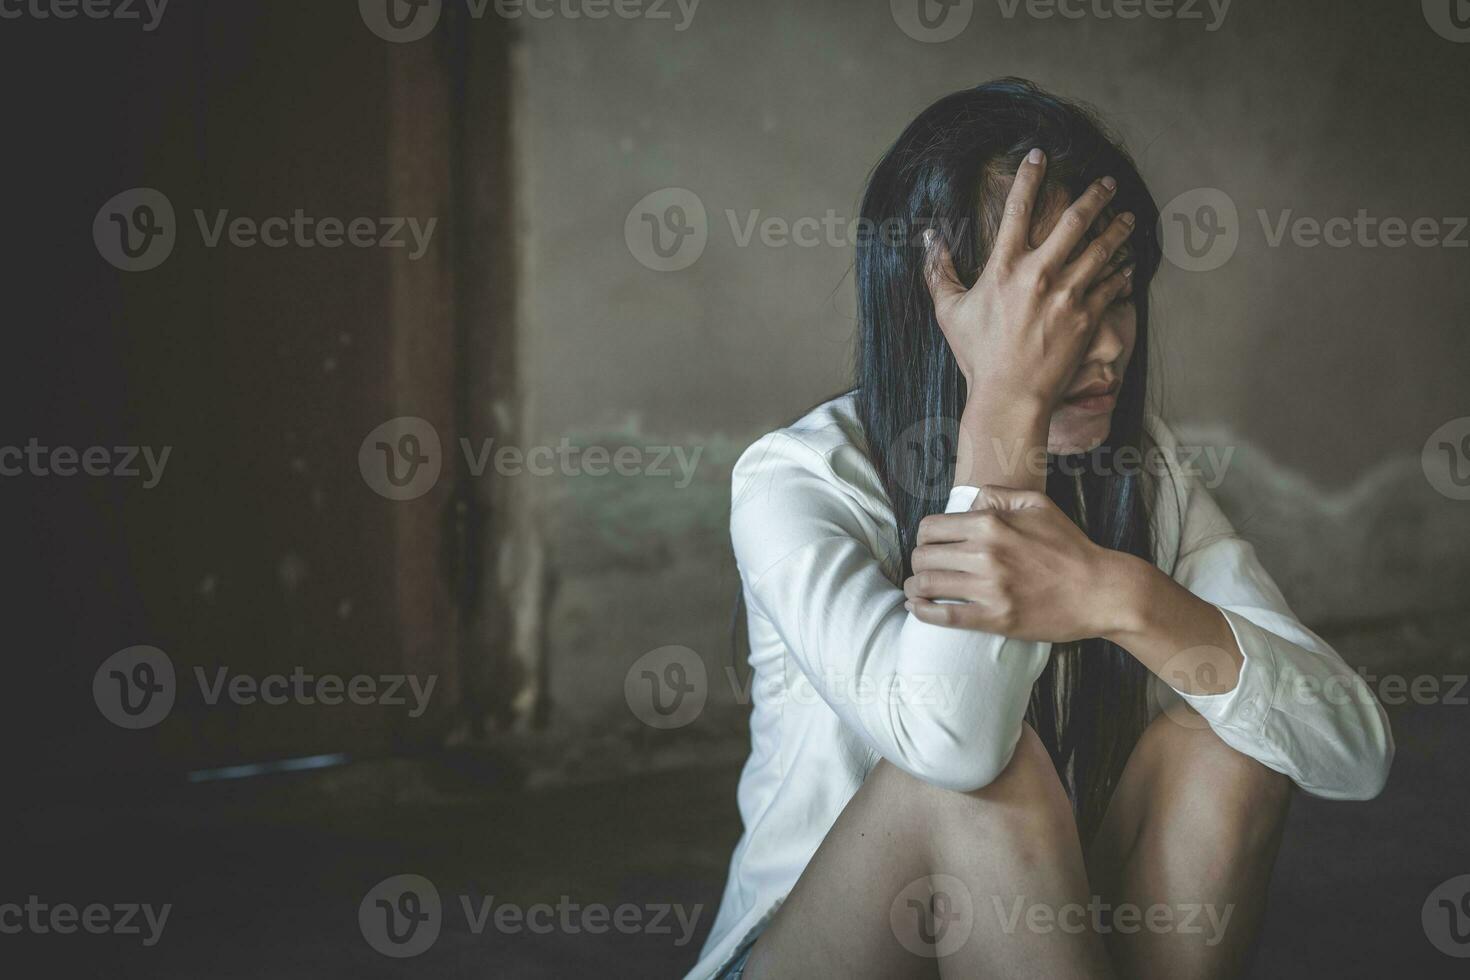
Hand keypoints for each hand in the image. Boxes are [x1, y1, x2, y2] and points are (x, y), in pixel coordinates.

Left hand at [903, 485, 1132, 641]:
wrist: (1100, 591)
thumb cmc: (1070, 546)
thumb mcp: (1038, 504)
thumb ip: (998, 495)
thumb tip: (969, 501)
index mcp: (990, 524)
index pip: (931, 528)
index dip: (925, 537)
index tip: (930, 546)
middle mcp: (985, 554)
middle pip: (923, 556)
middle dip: (918, 562)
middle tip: (924, 568)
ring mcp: (989, 588)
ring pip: (927, 585)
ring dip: (915, 587)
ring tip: (918, 589)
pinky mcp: (996, 618)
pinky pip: (943, 616)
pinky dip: (922, 612)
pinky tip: (918, 609)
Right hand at [924, 149, 1135, 410]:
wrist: (1009, 396)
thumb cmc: (977, 355)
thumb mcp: (949, 311)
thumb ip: (939, 271)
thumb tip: (928, 239)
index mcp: (1004, 267)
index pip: (1018, 208)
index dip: (1030, 177)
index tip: (1040, 156)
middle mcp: (1038, 274)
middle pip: (1074, 220)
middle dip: (1094, 195)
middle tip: (1106, 183)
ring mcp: (1066, 294)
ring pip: (1102, 248)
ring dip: (1118, 229)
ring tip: (1128, 217)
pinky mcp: (1087, 317)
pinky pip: (1113, 285)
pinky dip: (1123, 271)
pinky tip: (1130, 263)